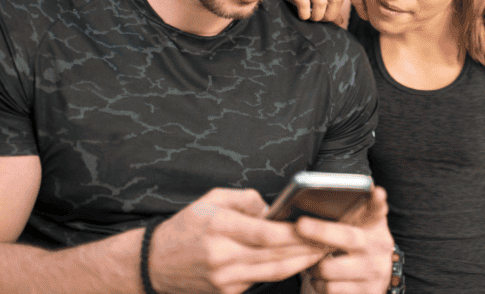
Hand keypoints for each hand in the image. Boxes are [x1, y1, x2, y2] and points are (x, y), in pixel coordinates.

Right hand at [148, 188, 329, 293]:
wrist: (154, 264)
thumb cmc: (186, 226)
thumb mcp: (212, 200)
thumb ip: (247, 200)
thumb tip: (275, 208)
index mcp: (220, 227)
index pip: (267, 233)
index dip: (296, 232)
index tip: (316, 225)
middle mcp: (223, 256)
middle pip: (276, 255)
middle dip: (307, 248)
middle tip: (330, 239)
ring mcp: (226, 278)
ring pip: (274, 272)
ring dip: (302, 263)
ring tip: (322, 252)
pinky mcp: (228, 292)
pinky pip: (262, 280)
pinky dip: (283, 271)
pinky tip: (298, 262)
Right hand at [277, 0, 366, 28]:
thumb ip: (328, 5)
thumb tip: (341, 20)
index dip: (361, 3)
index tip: (366, 17)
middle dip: (332, 14)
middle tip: (322, 20)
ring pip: (322, 1)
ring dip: (318, 16)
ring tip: (310, 18)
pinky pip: (305, 3)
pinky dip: (305, 14)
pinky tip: (301, 16)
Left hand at [294, 186, 393, 293]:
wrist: (378, 277)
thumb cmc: (360, 245)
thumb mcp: (361, 226)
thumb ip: (351, 211)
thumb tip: (325, 193)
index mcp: (375, 226)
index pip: (378, 210)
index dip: (376, 201)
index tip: (375, 192)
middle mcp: (377, 247)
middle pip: (348, 237)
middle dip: (321, 231)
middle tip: (300, 224)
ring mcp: (372, 272)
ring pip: (329, 268)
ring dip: (313, 266)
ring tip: (313, 262)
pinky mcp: (365, 293)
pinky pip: (329, 289)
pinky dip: (319, 284)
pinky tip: (322, 278)